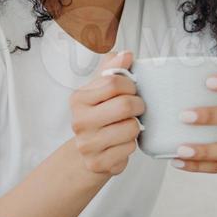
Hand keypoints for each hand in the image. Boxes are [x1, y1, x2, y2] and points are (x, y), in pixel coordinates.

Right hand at [69, 50, 145, 175]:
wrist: (88, 151)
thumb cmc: (99, 116)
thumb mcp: (102, 89)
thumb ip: (113, 69)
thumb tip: (126, 54)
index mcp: (78, 99)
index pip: (115, 82)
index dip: (131, 85)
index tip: (130, 91)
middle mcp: (79, 121)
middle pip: (125, 105)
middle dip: (138, 106)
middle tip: (136, 109)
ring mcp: (87, 144)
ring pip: (131, 128)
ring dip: (135, 126)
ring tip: (127, 125)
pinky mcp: (98, 162)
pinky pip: (129, 148)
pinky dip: (130, 145)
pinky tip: (121, 142)